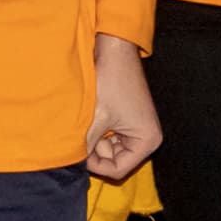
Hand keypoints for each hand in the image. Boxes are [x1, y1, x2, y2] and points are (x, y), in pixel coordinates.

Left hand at [84, 35, 162, 180]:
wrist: (115, 50)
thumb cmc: (112, 81)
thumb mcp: (97, 118)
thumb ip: (87, 145)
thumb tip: (72, 163)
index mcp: (147, 141)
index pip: (117, 170)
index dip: (95, 164)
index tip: (80, 148)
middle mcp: (147, 138)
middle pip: (114, 160)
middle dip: (95, 149)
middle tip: (85, 129)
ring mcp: (138, 129)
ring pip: (109, 149)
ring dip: (95, 138)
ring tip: (90, 118)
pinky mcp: (128, 120)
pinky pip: (109, 136)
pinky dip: (98, 129)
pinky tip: (94, 114)